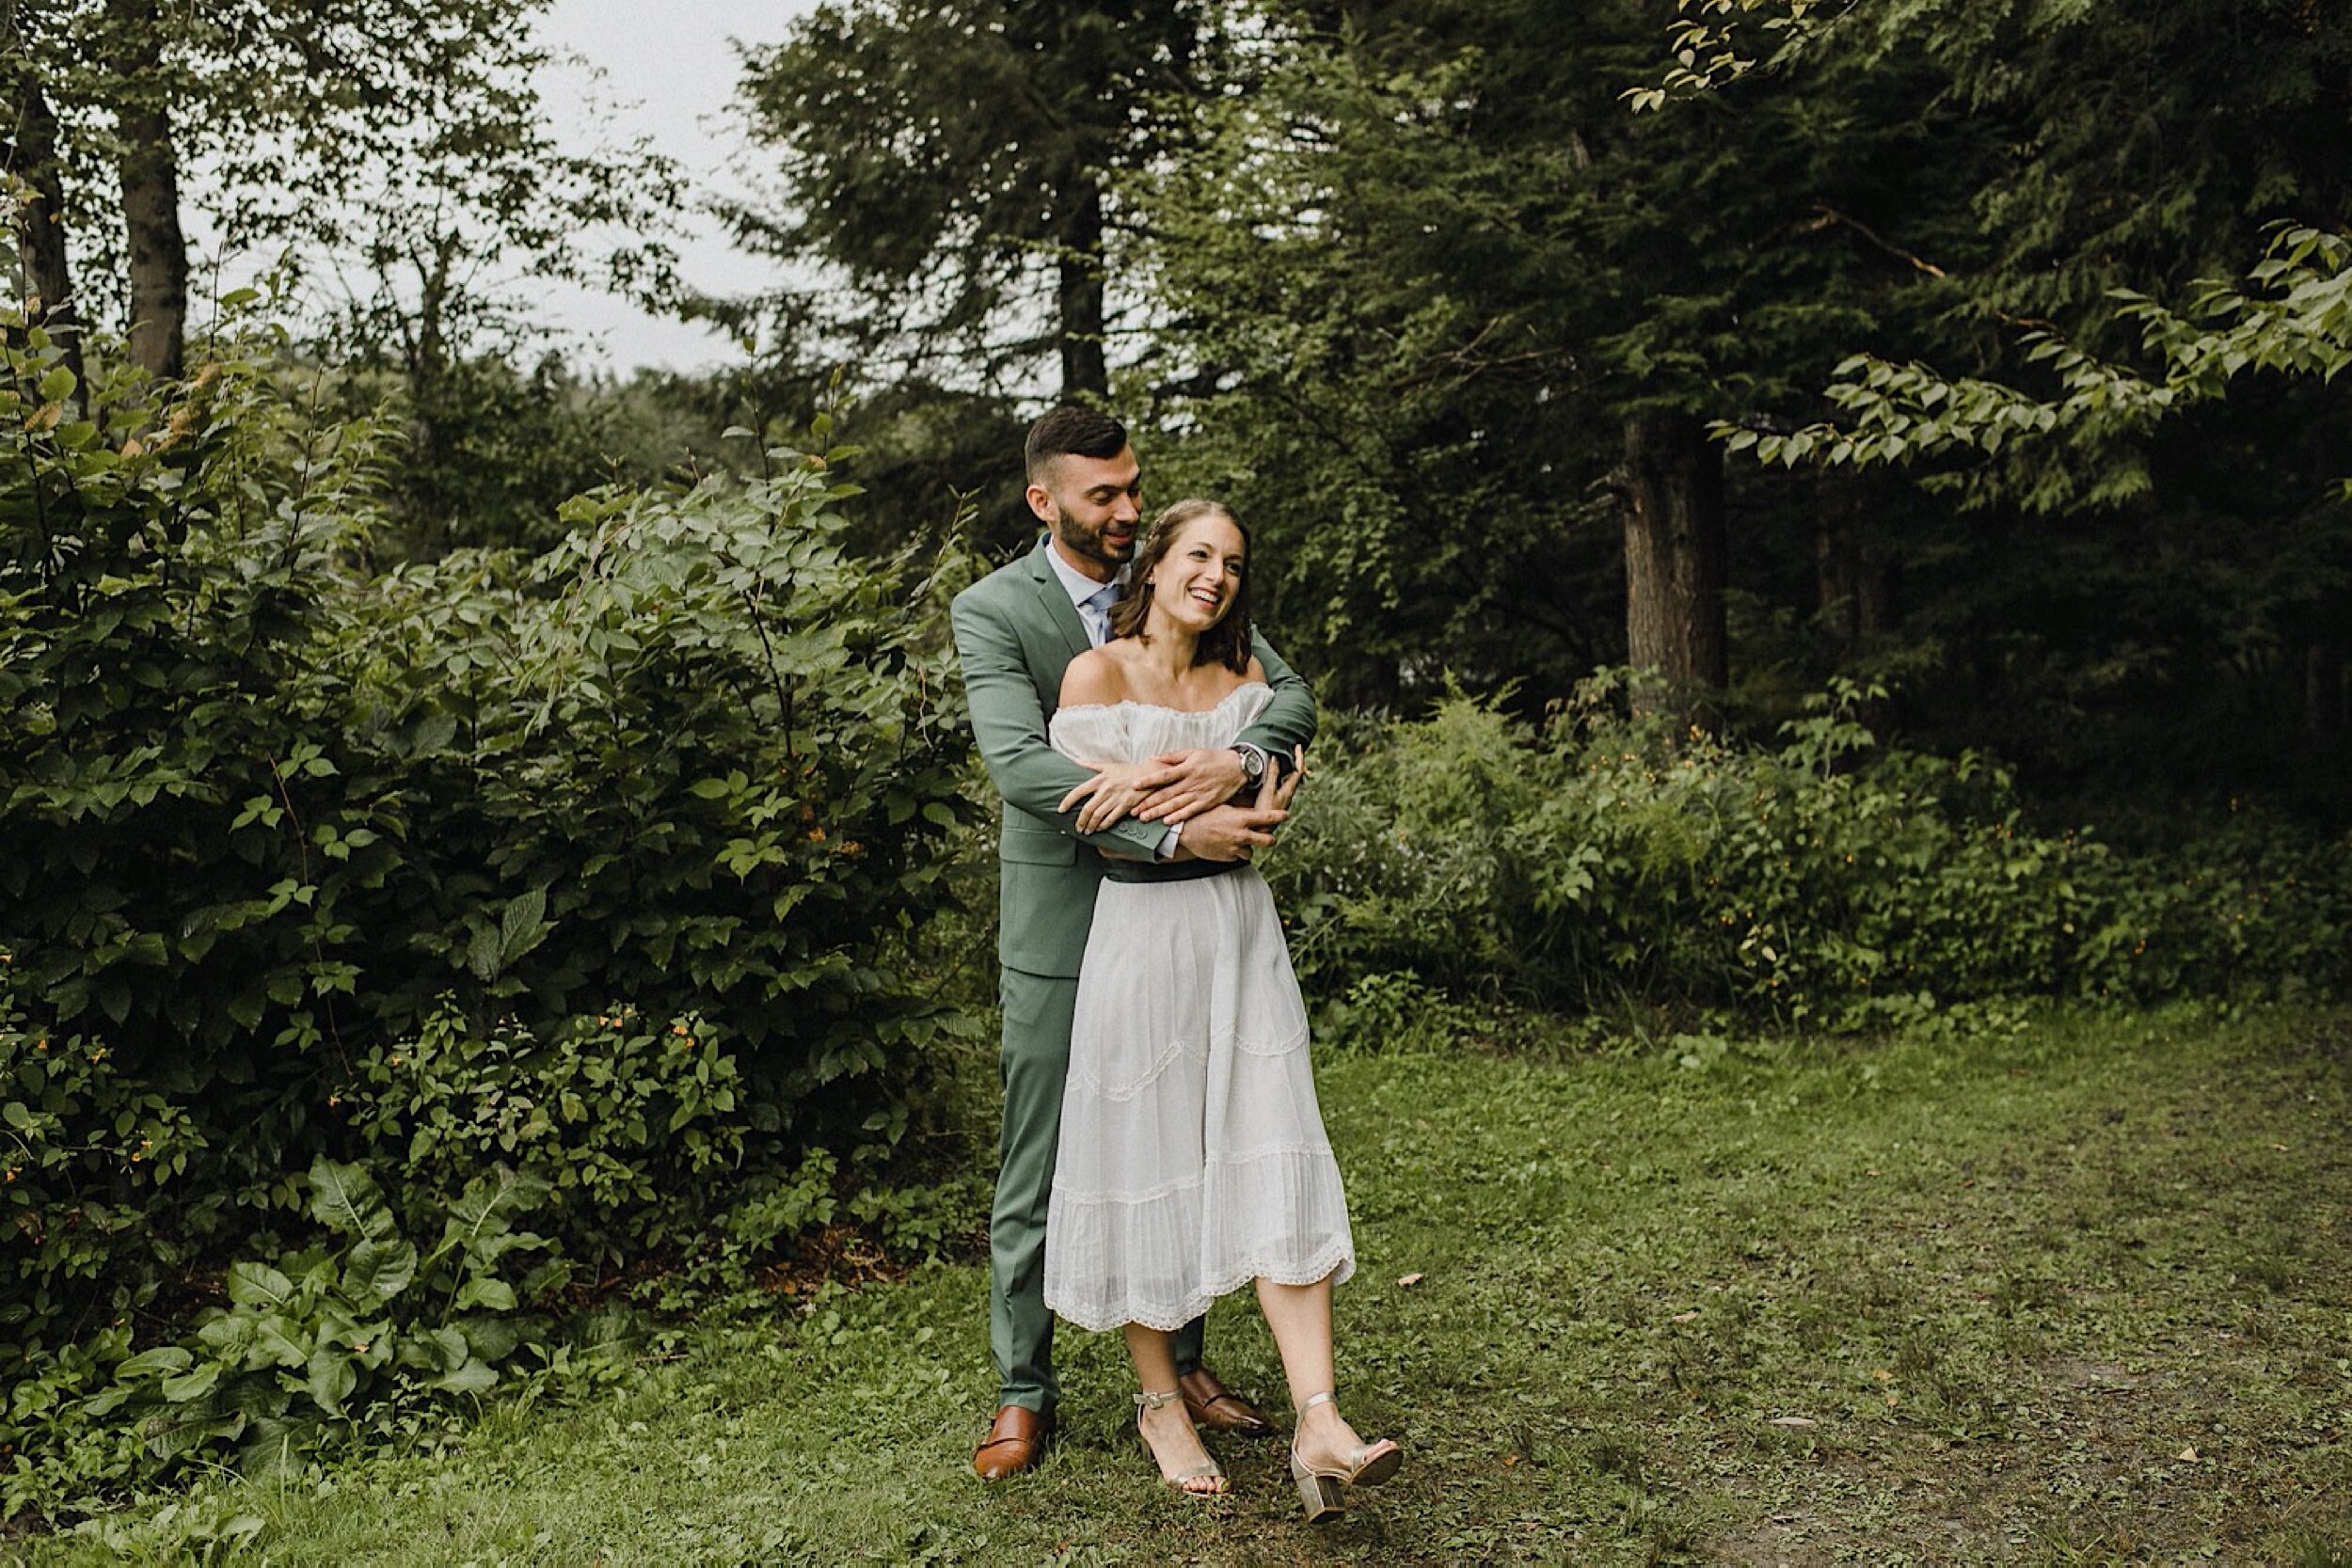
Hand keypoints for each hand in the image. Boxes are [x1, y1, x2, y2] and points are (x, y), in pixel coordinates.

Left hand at [1058, 759, 1168, 833]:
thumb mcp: (1107, 765)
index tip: (1061, 810)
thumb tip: (1074, 761)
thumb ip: (1090, 765)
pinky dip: (1104, 825)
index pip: (1078, 791)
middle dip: (1080, 820)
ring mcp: (1116, 798)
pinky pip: (1111, 818)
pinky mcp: (1126, 805)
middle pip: (1088, 808)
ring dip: (1091, 825)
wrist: (1148, 774)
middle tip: (1077, 827)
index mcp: (1100, 779)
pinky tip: (1100, 828)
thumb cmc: (1126, 770)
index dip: (1068, 801)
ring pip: (1098, 816)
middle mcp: (1106, 789)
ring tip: (1087, 830)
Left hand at [1132, 746, 1247, 823]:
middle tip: (1133, 810)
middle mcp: (1192, 782)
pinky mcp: (1207, 803)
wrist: (1238, 768)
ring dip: (1159, 812)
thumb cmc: (1213, 758)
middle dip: (1148, 803)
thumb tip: (1153, 758)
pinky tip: (1167, 822)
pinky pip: (1190, 811)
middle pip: (1166, 794)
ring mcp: (1199, 794)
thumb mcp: (1193, 752)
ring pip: (1175, 805)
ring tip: (1144, 818)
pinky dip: (1179, 817)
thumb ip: (1173, 756)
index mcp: (1187, 768)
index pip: (1164, 775)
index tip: (1134, 785)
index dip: (1149, 780)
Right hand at [1170, 800, 1286, 862]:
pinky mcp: (1228, 857)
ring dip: (1248, 847)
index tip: (1286, 815)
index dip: (1280, 816)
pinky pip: (1238, 857)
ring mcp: (1235, 847)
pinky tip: (1227, 845)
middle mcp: (1241, 834)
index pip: (1268, 817)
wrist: (1186, 831)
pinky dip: (1235, 853)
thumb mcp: (1223, 807)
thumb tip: (1252, 808)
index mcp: (1242, 818)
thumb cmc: (1203, 815)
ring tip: (1239, 841)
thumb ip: (1240, 811)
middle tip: (1268, 837)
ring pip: (1252, 851)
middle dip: (1270, 839)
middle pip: (1268, 841)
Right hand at [1256, 746, 1306, 813]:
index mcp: (1288, 790)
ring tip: (1285, 760)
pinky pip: (1281, 786)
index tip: (1298, 747)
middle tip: (1293, 751)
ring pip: (1289, 781)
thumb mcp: (1267, 790)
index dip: (1299, 757)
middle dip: (1296, 762)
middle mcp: (1288, 794)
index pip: (1298, 770)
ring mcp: (1283, 798)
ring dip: (1288, 770)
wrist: (1260, 829)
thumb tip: (1275, 758)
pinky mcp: (1276, 802)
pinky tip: (1274, 777)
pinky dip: (1280, 777)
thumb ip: (1272, 774)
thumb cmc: (1264, 811)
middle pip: (1295, 775)